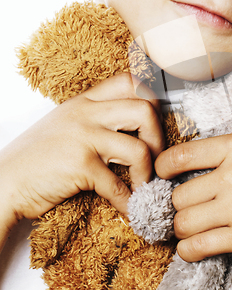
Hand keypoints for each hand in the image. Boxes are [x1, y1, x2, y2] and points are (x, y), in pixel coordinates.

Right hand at [0, 73, 163, 231]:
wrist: (2, 183)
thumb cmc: (38, 157)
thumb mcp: (68, 123)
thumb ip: (98, 117)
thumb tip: (138, 124)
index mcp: (85, 100)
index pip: (130, 82)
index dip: (152, 99)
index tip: (156, 122)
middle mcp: (86, 113)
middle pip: (145, 109)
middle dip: (158, 137)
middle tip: (155, 156)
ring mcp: (83, 138)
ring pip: (139, 148)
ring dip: (147, 172)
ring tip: (142, 184)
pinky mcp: (79, 166)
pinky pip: (117, 186)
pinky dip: (128, 201)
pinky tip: (129, 208)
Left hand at [155, 104, 231, 261]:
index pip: (181, 156)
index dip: (163, 166)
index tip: (162, 173)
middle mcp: (231, 177)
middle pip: (179, 194)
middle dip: (177, 200)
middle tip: (186, 202)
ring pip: (184, 222)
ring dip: (181, 225)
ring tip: (190, 224)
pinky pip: (198, 247)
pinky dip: (187, 250)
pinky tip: (192, 246)